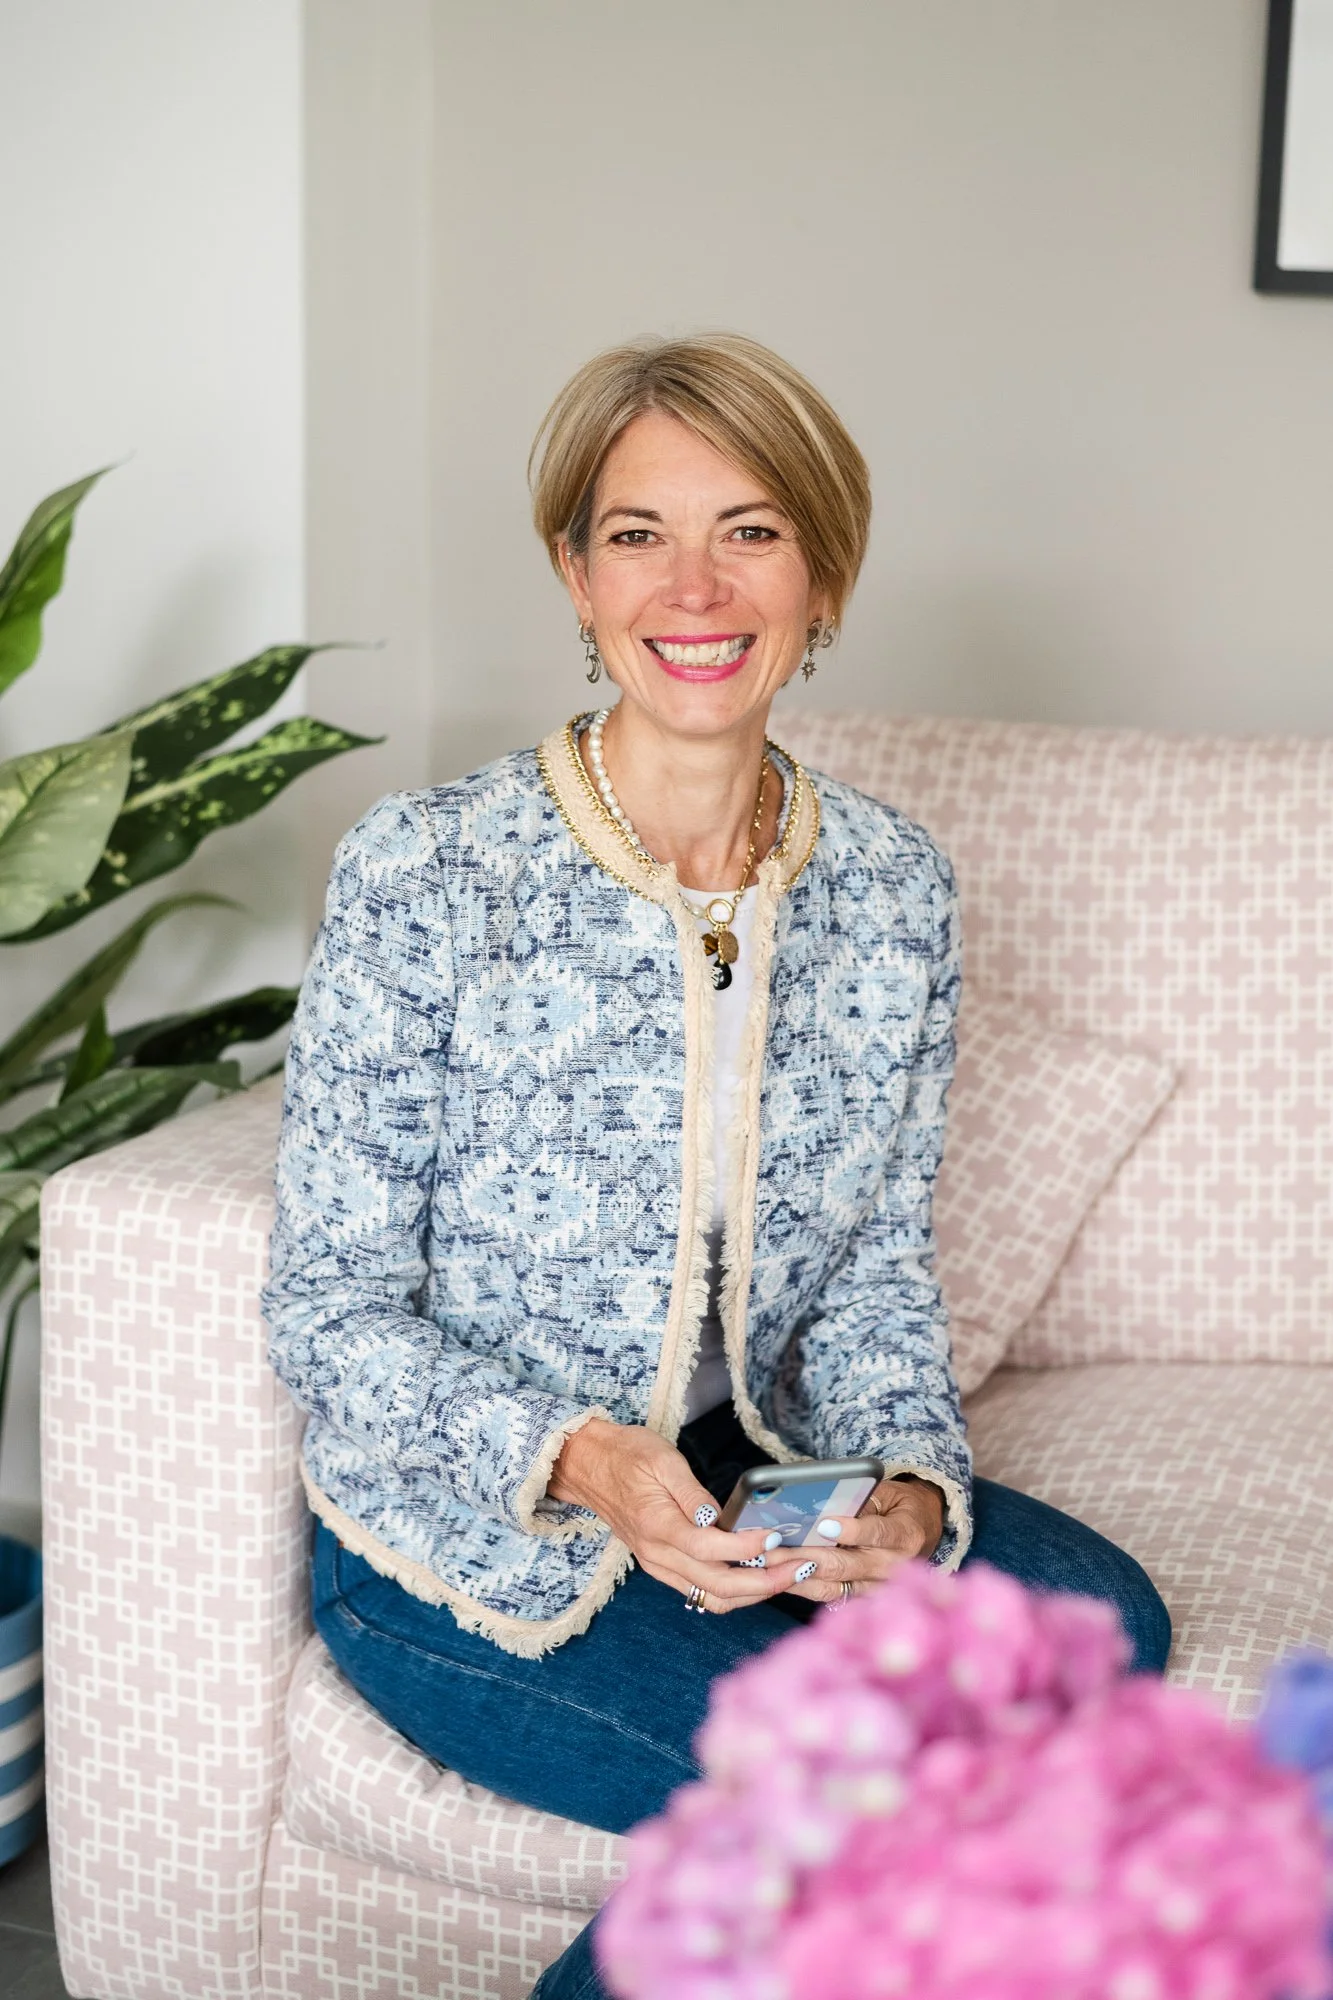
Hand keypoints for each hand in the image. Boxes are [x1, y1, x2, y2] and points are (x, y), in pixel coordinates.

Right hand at [548, 1418, 810, 1612]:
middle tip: (802, 1568)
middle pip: (717, 1585)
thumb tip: (718, 1517)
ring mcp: (658, 1566)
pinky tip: (761, 1577)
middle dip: (765, 1582)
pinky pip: (702, 1592)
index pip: (707, 1548)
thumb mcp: (662, 1459)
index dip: (745, 1547)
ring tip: (790, 1577)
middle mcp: (657, 1554)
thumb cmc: (628, 1455)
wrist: (589, 1466)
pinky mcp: (662, 1567)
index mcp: (656, 1525)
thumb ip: (692, 1492)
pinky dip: (735, 1591)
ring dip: (754, 1594)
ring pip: (712, 1598)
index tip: (776, 1538)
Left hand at [782, 1475, 944, 1606]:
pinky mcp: (863, 1599)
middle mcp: (893, 1567)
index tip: (823, 1524)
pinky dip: (804, 1587)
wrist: (920, 1535)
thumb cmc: (898, 1508)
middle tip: (774, 1548)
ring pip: (834, 1586)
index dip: (850, 1530)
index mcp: (905, 1535)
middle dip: (807, 1556)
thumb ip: (861, 1500)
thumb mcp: (887, 1493)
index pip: (877, 1533)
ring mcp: (877, 1588)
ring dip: (798, 1575)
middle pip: (847, 1565)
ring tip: (768, 1563)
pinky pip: (830, 1597)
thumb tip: (823, 1506)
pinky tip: (779, 1576)